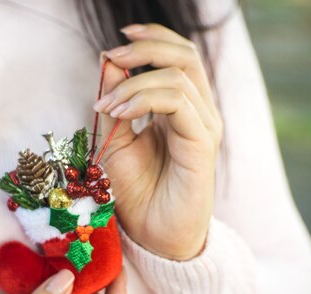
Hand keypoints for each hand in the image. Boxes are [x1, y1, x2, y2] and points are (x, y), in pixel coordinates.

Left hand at [93, 23, 221, 259]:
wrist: (154, 236)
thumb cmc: (137, 193)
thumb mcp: (115, 141)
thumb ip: (114, 103)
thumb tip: (107, 60)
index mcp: (181, 108)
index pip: (178, 57)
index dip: (151, 40)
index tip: (114, 45)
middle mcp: (198, 113)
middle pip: (186, 56)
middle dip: (146, 48)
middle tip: (112, 56)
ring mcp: (204, 128)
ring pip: (179, 78)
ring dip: (134, 84)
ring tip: (106, 106)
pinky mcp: (202, 146)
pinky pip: (179, 105)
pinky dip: (144, 100)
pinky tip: (119, 115)